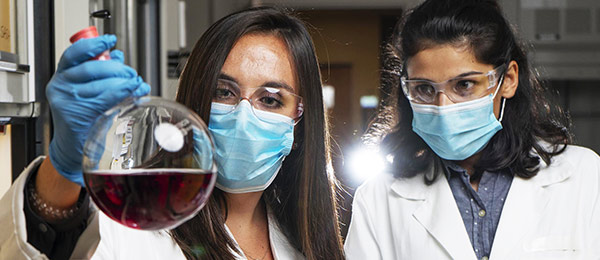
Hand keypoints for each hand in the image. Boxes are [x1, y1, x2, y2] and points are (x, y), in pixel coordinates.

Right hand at [47, 35, 149, 185]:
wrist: (73, 146)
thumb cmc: (83, 117)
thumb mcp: (89, 90)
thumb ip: (101, 72)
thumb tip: (117, 55)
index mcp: (63, 75)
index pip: (75, 53)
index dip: (93, 44)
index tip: (110, 40)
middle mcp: (61, 86)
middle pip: (92, 68)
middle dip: (118, 69)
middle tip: (132, 73)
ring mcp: (66, 101)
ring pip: (101, 85)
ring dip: (125, 84)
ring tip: (138, 85)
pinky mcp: (76, 115)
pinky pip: (105, 101)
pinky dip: (123, 96)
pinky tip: (134, 95)